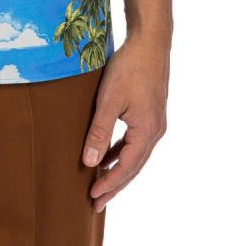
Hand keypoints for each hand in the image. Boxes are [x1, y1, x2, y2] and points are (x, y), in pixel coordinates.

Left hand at [81, 35, 169, 212]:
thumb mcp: (109, 100)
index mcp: (147, 132)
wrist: (150, 42)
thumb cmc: (129, 68)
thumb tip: (90, 162)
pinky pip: (135, 141)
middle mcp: (155, 131)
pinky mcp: (150, 112)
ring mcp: (155, 122)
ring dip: (118, 169)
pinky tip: (109, 154)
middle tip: (96, 203)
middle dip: (115, 185)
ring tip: (101, 183)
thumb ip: (100, 132)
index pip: (127, 168)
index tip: (93, 197)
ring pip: (135, 155)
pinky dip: (122, 151)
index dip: (109, 183)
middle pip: (134, 167)